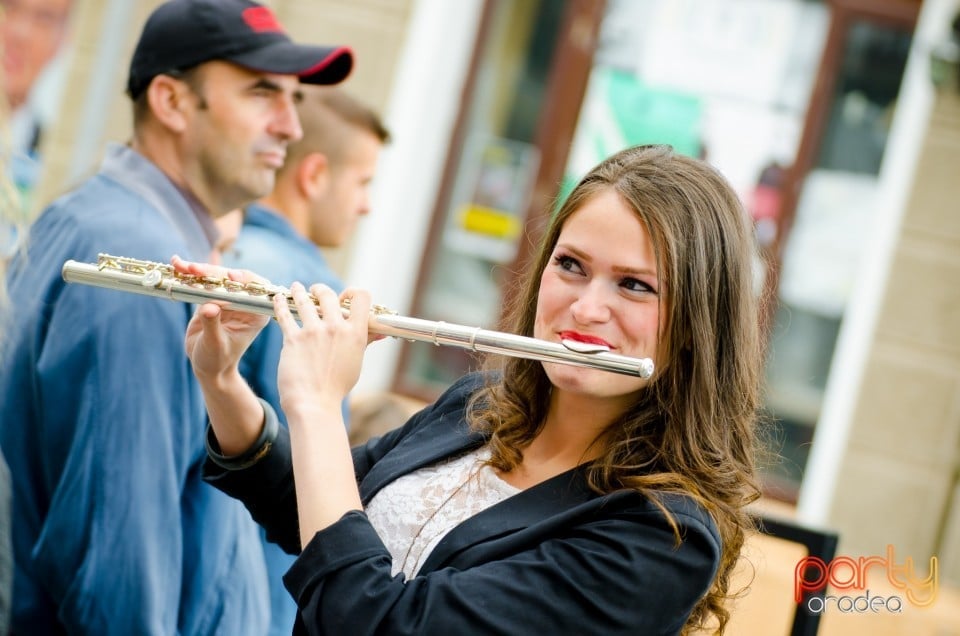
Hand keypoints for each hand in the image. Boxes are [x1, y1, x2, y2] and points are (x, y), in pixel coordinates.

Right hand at [175, 255, 270, 380]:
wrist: (207, 366)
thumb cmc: (217, 360)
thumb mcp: (215, 344)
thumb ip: (213, 325)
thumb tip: (209, 307)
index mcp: (255, 314)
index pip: (254, 290)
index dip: (244, 280)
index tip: (231, 276)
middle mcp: (245, 303)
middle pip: (231, 279)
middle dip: (213, 273)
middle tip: (194, 269)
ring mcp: (228, 298)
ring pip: (215, 278)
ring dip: (197, 270)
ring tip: (180, 265)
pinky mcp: (212, 297)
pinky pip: (202, 283)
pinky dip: (189, 275)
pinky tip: (177, 265)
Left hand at [273, 283, 370, 418]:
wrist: (314, 404)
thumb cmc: (337, 387)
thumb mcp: (356, 362)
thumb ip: (364, 342)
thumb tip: (380, 332)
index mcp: (355, 333)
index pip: (361, 297)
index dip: (351, 293)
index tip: (342, 298)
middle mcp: (336, 328)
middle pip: (328, 294)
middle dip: (320, 289)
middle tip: (314, 291)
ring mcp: (313, 332)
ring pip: (304, 300)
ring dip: (298, 291)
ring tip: (296, 288)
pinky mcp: (293, 339)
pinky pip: (284, 315)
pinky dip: (278, 304)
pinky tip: (277, 299)